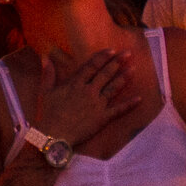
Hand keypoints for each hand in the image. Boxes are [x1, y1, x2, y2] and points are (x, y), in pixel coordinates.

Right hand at [29, 45, 143, 146]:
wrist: (53, 136)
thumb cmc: (47, 114)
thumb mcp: (46, 91)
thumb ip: (48, 73)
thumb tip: (45, 57)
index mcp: (75, 83)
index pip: (92, 66)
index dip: (103, 57)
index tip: (112, 50)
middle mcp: (88, 91)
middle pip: (106, 74)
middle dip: (117, 62)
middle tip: (128, 53)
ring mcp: (97, 104)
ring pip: (113, 88)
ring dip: (124, 78)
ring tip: (133, 69)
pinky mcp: (102, 118)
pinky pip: (118, 110)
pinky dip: (129, 105)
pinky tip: (139, 99)